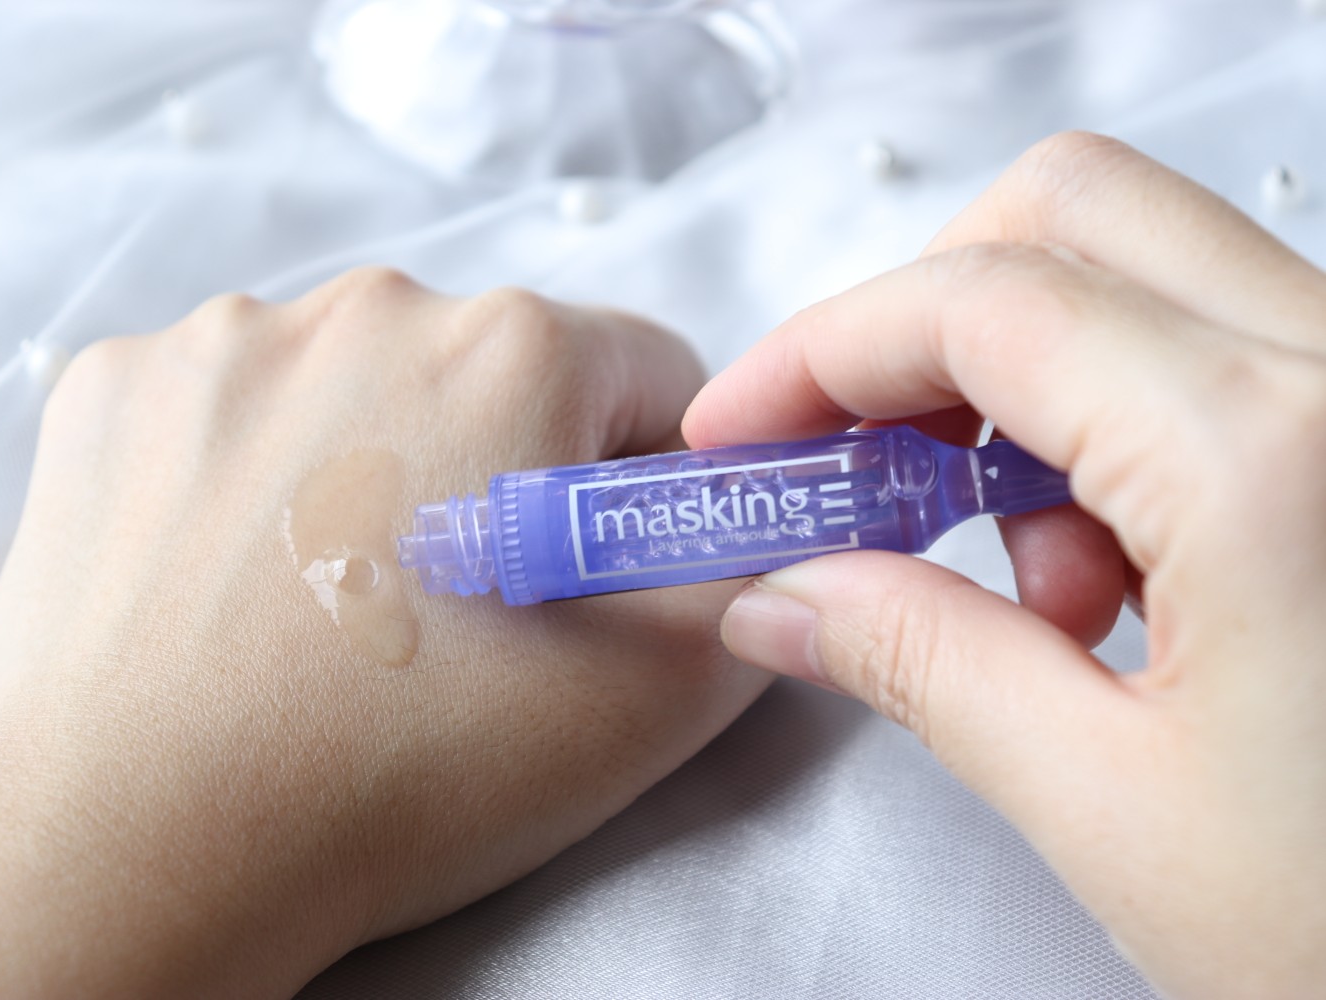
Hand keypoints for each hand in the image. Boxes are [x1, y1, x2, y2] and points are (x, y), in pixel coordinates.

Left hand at [0, 272, 768, 997]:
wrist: (130, 848)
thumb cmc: (395, 777)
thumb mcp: (649, 702)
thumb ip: (744, 582)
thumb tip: (759, 529)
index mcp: (514, 349)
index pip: (647, 375)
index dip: (640, 482)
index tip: (592, 570)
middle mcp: (369, 304)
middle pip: (495, 370)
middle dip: (502, 469)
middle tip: (456, 613)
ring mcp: (222, 338)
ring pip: (357, 381)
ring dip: (372, 461)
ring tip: (332, 604)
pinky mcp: (115, 389)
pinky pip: (231, 402)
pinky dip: (250, 468)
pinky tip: (232, 575)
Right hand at [685, 132, 1325, 997]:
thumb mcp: (1118, 812)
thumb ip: (923, 667)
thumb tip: (791, 594)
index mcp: (1280, 458)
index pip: (983, 304)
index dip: (818, 353)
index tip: (743, 431)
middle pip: (1074, 219)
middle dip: (922, 329)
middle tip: (856, 459)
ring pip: (1151, 277)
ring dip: (1023, 393)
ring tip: (1029, 583)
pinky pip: (1227, 354)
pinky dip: (1119, 428)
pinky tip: (1122, 583)